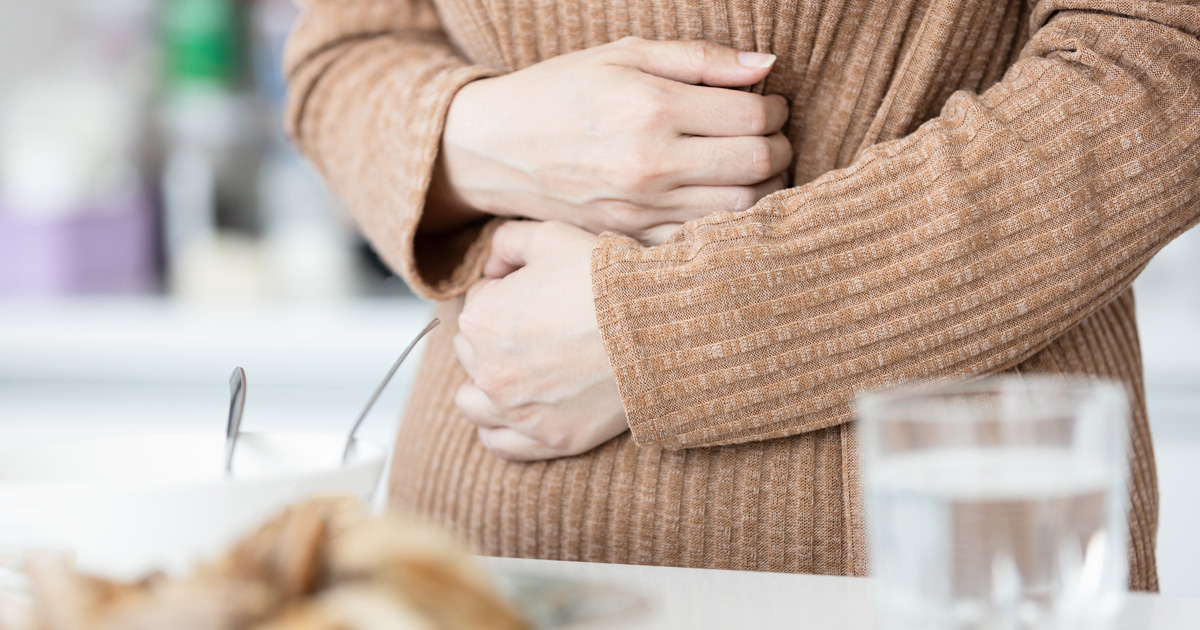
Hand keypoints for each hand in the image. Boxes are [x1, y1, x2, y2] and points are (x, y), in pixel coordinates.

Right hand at [429, 37, 792, 244]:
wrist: (493, 147)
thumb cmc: (560, 91)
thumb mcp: (624, 54)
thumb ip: (699, 58)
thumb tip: (766, 66)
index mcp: (651, 107)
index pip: (752, 116)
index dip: (776, 109)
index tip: (770, 105)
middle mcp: (649, 163)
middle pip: (756, 165)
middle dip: (779, 148)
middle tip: (772, 137)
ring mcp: (640, 207)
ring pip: (738, 209)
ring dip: (762, 188)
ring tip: (752, 169)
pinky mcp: (629, 236)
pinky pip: (700, 238)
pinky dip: (725, 221)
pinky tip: (720, 199)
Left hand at [453, 221, 627, 460]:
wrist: (658, 328)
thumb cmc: (605, 281)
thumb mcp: (550, 237)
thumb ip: (507, 242)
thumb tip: (491, 265)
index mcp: (480, 320)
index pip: (476, 302)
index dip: (504, 292)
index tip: (535, 293)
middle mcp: (489, 371)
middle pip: (472, 351)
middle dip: (495, 336)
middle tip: (536, 327)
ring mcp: (518, 411)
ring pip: (474, 403)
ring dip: (486, 386)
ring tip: (517, 373)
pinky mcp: (550, 438)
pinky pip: (501, 445)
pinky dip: (500, 430)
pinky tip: (516, 413)